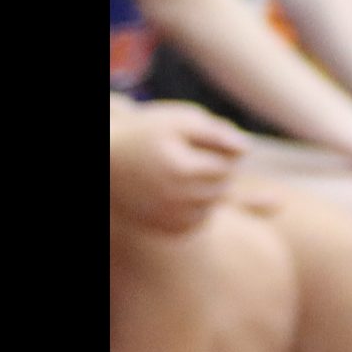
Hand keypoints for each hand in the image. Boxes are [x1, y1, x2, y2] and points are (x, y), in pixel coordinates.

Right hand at [110, 100, 247, 234]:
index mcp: (183, 171)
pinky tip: (181, 189)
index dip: (221, 149)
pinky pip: (201, 220)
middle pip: (224, 185)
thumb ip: (216, 133)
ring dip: (210, 188)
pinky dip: (199, 206)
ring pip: (215, 204)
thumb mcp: (180, 121)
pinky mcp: (167, 230)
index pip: (229, 163)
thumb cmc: (147, 134)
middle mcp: (176, 201)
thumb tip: (245, 149)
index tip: (201, 140)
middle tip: (192, 155)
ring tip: (185, 170)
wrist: (106, 161)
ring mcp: (170, 219)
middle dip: (217, 168)